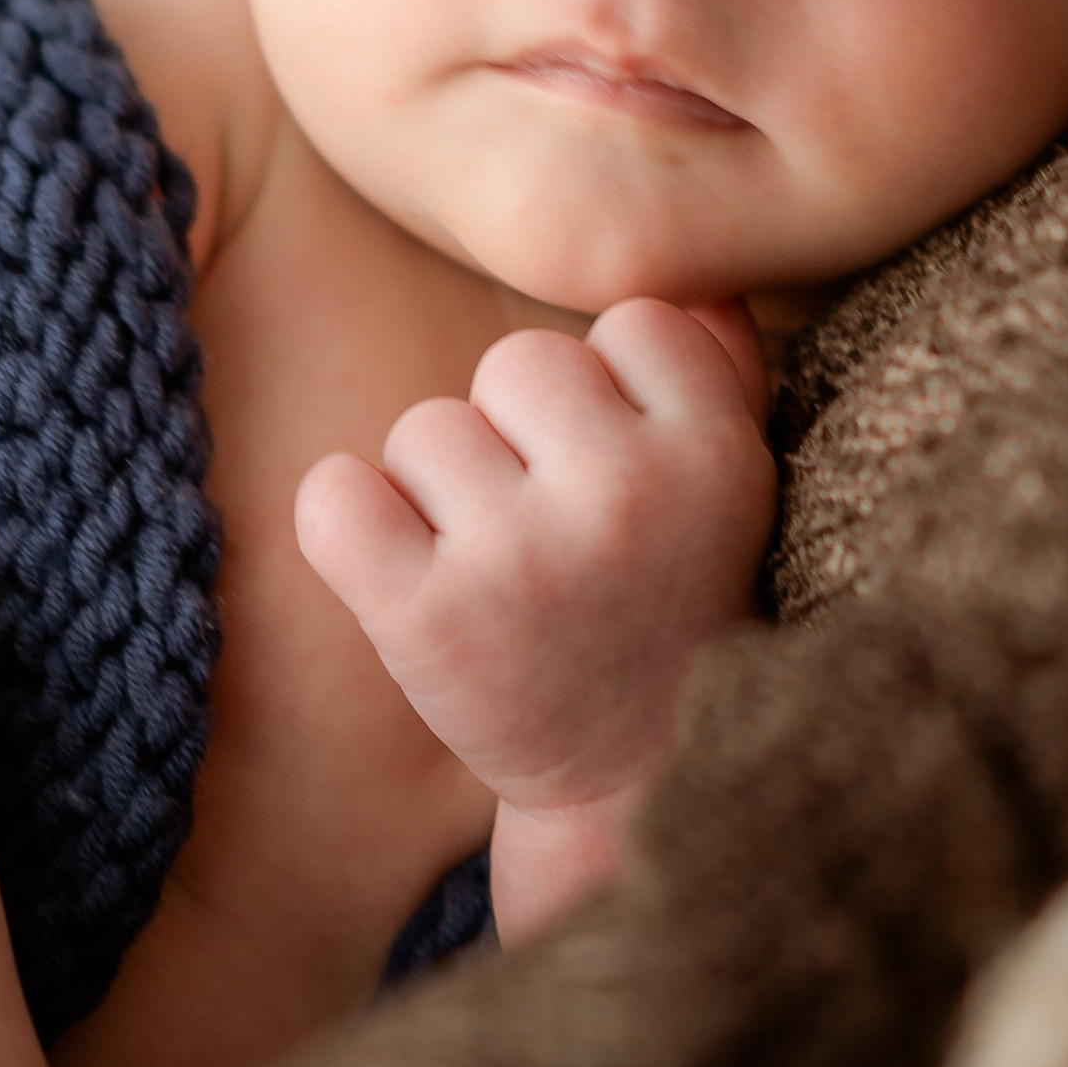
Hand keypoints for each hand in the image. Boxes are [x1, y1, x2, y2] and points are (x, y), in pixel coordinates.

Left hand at [295, 299, 773, 828]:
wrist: (631, 795)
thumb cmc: (671, 610)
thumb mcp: (732, 491)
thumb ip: (719, 367)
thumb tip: (684, 271)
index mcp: (717, 452)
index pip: (631, 321)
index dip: (616, 393)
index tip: (628, 474)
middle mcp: (627, 496)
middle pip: (516, 366)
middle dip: (520, 437)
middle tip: (556, 535)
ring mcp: (523, 559)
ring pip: (424, 431)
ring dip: (442, 495)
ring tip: (502, 578)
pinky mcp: (428, 622)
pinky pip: (335, 496)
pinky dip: (348, 527)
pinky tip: (401, 576)